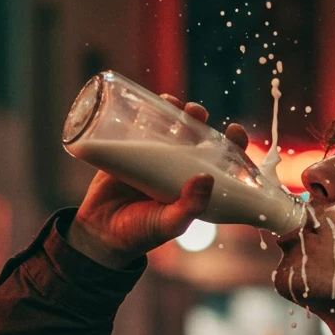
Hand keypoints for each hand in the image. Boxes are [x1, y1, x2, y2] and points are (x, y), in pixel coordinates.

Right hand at [68, 97, 249, 268]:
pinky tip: (146, 100)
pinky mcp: (128, 153)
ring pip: (169, 128)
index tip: (235, 129)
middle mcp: (177, 171)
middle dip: (199, 120)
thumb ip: (189, 207)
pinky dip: (143, 112)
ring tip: (172, 101)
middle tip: (196, 111)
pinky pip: (138, 128)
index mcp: (195, 187)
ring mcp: (153, 160)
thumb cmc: (141, 233)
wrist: (100, 233)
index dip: (232, 144)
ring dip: (174, 110)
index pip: (222, 162)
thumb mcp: (169, 224)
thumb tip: (207, 178)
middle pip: (195, 138)